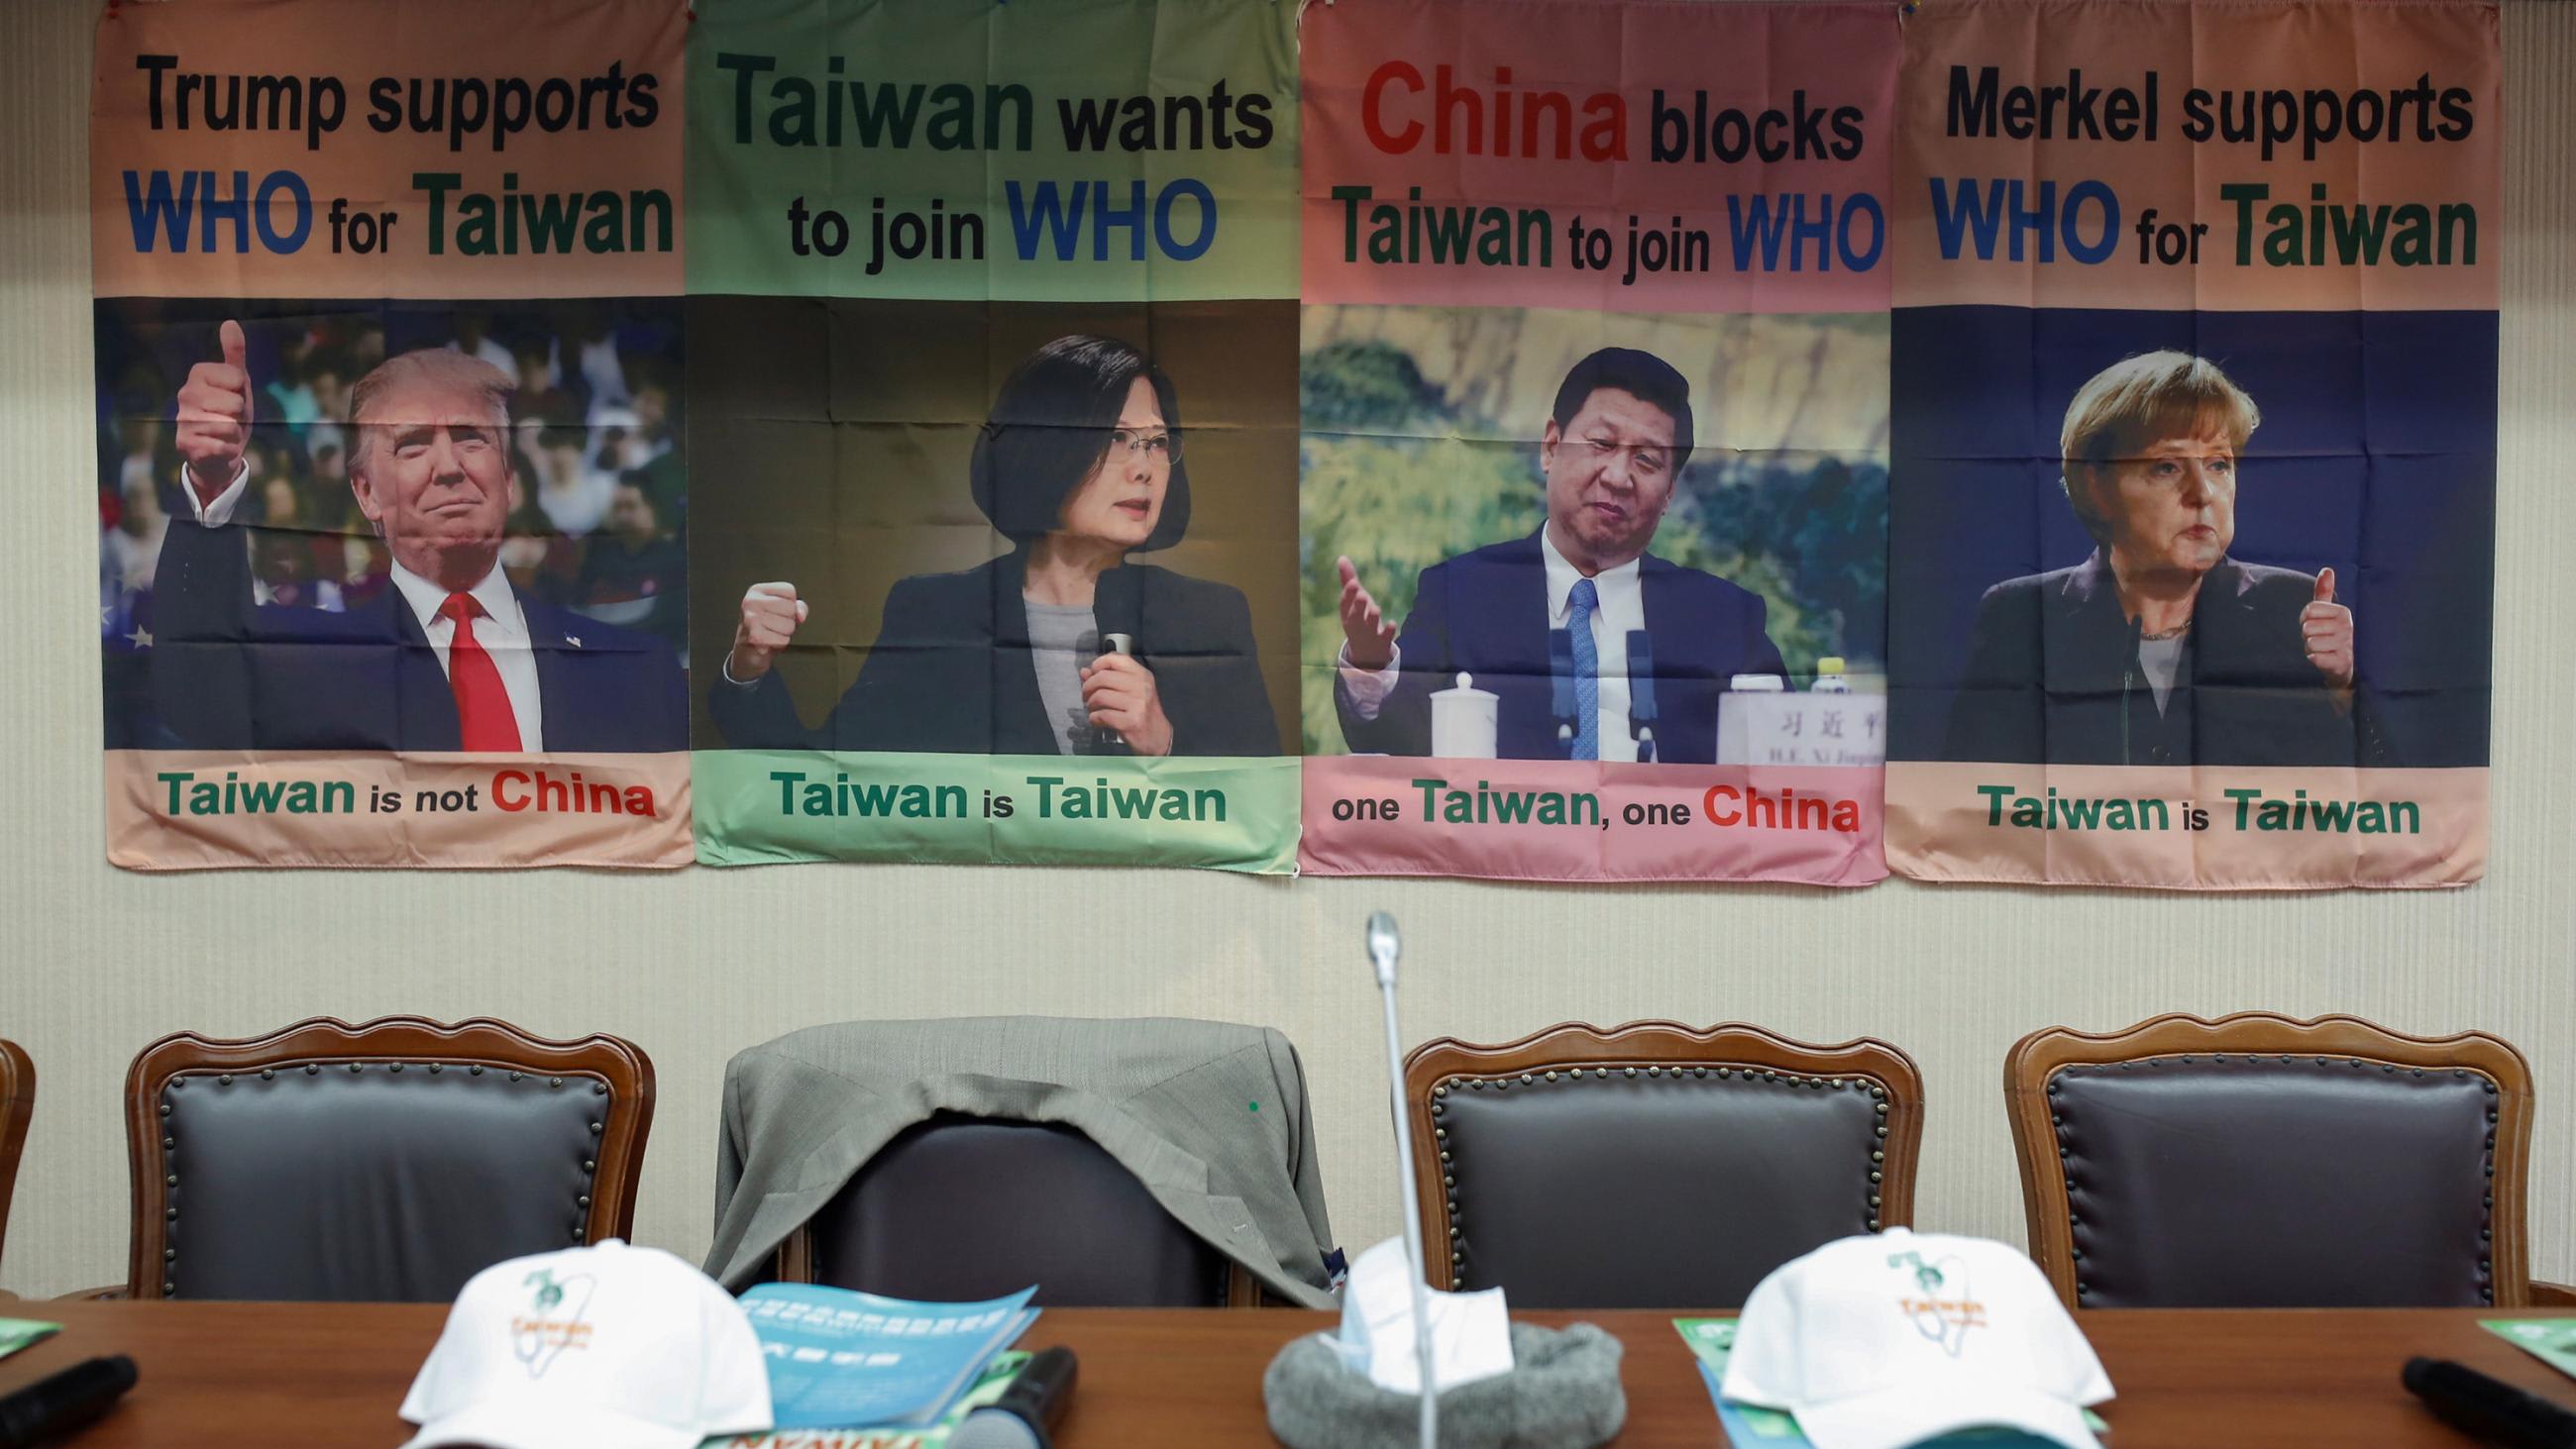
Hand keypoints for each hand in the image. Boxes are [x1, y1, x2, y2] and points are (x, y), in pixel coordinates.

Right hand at [175, 319, 252, 506]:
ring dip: (235, 433)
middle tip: (230, 419)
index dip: (243, 392)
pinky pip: (223, 445)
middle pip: (235, 403)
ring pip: (229, 425)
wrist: (219, 453)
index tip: (233, 398)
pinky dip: (228, 449)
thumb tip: (230, 323)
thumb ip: (234, 354)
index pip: (238, 378)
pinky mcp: (186, 444)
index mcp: (197, 374)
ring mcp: (183, 419)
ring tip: (224, 433)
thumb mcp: (238, 382)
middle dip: (240, 415)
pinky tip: (218, 448)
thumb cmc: (230, 414)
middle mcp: (185, 394)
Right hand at [729, 581, 806, 681]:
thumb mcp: (782, 611)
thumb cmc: (766, 628)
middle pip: (791, 608)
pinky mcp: (755, 636)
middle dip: (788, 620)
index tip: (777, 611)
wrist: (748, 652)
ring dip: (784, 634)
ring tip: (770, 633)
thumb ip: (798, 607)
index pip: (789, 590)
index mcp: (757, 590)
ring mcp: (751, 618)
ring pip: (789, 625)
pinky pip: (783, 640)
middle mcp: (751, 601)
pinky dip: (780, 644)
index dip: (790, 604)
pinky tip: (768, 641)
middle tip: (773, 625)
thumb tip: (801, 615)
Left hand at [1082, 651, 1172, 756]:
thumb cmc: (1142, 712)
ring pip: (1100, 696)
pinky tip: (1098, 720)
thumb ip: (1108, 678)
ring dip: (1090, 704)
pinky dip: (1094, 718)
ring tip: (1093, 709)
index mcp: (1142, 675)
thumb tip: (1084, 672)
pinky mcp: (1131, 722)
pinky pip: (1102, 715)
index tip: (1092, 675)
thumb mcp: (1131, 690)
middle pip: (1102, 677)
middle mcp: (1141, 686)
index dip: (1097, 664)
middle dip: (1088, 687)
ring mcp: (1137, 704)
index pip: (1115, 659)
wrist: (1157, 736)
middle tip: (1087, 696)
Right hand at [1336, 555, 1396, 670]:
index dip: (1349, 594)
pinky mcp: (1381, 642)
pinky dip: (1389, 631)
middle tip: (1362, 594)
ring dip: (1372, 618)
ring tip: (1375, 609)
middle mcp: (1355, 624)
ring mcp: (1368, 634)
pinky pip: (1385, 638)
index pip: (1345, 603)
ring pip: (1369, 627)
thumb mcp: (1353, 601)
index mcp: (1347, 613)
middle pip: (1354, 616)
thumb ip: (1348, 580)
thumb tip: (1342, 557)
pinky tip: (1393, 623)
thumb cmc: (1359, 618)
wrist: (1366, 652)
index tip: (1354, 583)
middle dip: (1357, 606)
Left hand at [2301, 567, 2354, 692]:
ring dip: (2311, 649)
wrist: (2344, 666)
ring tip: (2323, 650)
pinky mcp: (2342, 662)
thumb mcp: (2328, 613)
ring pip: (2310, 642)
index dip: (2305, 620)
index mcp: (2343, 612)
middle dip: (2308, 636)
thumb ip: (2324, 592)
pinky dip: (2314, 660)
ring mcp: (2346, 645)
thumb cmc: (2332, 636)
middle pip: (2307, 627)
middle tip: (2320, 640)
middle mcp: (2347, 627)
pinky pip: (2315, 657)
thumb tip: (2327, 569)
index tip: (2316, 625)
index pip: (2308, 610)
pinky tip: (2324, 659)